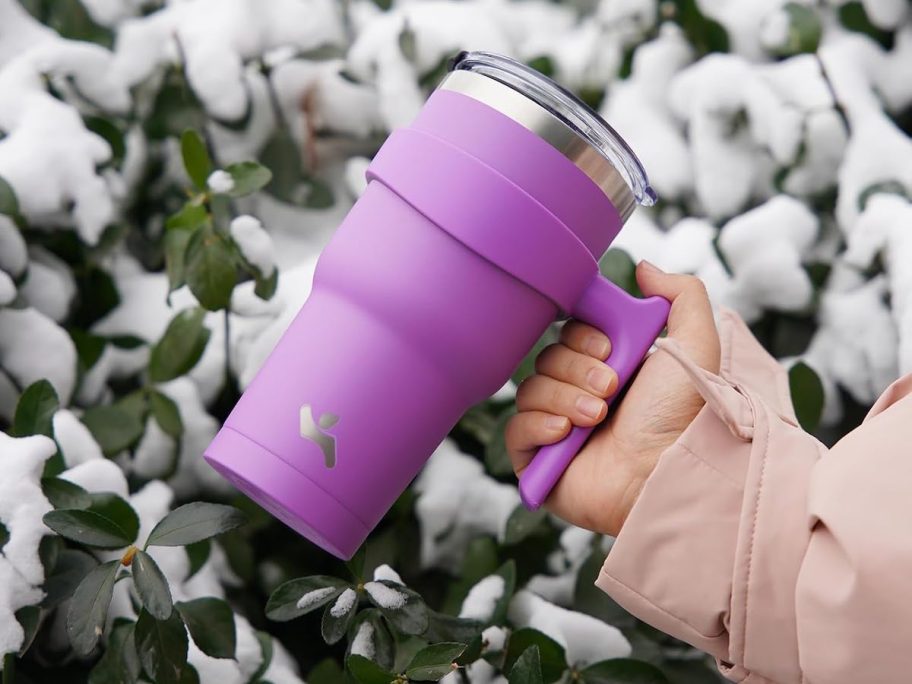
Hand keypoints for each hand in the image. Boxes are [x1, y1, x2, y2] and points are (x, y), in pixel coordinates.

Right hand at [505, 261, 720, 536]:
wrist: (667, 474)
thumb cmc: (683, 416)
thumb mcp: (696, 344)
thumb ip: (683, 295)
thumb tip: (643, 267)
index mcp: (610, 367)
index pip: (570, 333)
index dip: (582, 335)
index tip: (607, 347)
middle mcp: (582, 395)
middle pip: (548, 358)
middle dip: (577, 369)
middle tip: (610, 389)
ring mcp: (558, 429)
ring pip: (530, 390)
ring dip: (564, 398)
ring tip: (597, 418)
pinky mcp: (540, 462)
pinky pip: (515, 429)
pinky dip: (536, 425)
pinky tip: (565, 434)